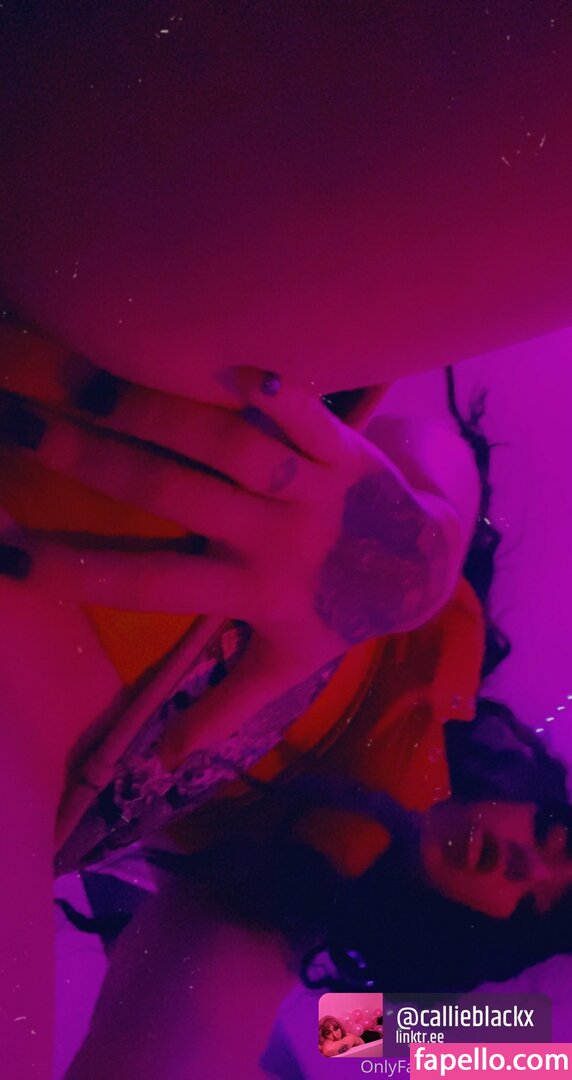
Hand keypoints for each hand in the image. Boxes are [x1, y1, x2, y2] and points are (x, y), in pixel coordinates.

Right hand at [0, 365, 462, 774]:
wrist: (423, 565)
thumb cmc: (337, 610)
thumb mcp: (285, 667)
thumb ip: (226, 706)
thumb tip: (165, 764)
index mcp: (250, 591)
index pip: (148, 583)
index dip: (74, 571)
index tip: (6, 554)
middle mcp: (274, 538)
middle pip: (176, 497)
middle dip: (95, 463)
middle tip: (21, 429)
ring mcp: (312, 492)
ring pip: (234, 450)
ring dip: (164, 415)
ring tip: (88, 385)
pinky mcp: (347, 452)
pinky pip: (314, 422)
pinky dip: (283, 400)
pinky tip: (237, 370)